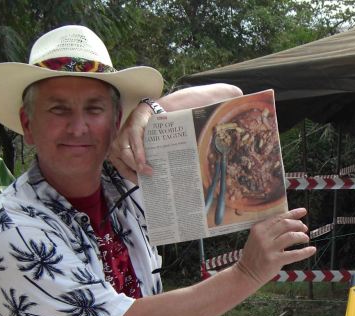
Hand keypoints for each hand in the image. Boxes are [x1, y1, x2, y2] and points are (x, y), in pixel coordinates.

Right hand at [110, 83, 243, 181]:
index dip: (138, 147)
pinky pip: (121, 158)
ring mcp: (130, 132)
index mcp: (147, 111)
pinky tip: (139, 180)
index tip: (146, 163)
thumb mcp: (204, 98)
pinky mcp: (131, 143)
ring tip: (142, 182)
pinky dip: (127, 169)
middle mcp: (135, 121)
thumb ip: (218, 96)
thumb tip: (236, 94)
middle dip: (133, 162)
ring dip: (127, 168)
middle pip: (123, 143)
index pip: (136, 128)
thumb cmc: (191, 103)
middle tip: (148, 176)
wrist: (183, 105)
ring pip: (118, 151)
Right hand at [235, 208, 315, 284]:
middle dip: (298, 225)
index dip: (293, 214)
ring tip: (305, 239)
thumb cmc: (255, 255)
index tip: (303, 211)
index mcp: (259, 228)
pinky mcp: (274, 260)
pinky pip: (294, 254)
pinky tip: (312, 250)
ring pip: (291, 236)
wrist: (246, 274)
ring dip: (301, 236)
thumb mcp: (258, 238)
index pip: (279, 217)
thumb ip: (271, 230)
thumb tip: (292, 222)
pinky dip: (305, 251)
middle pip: (286, 224)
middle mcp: (263, 236)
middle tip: (305, 229)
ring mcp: (268, 248)